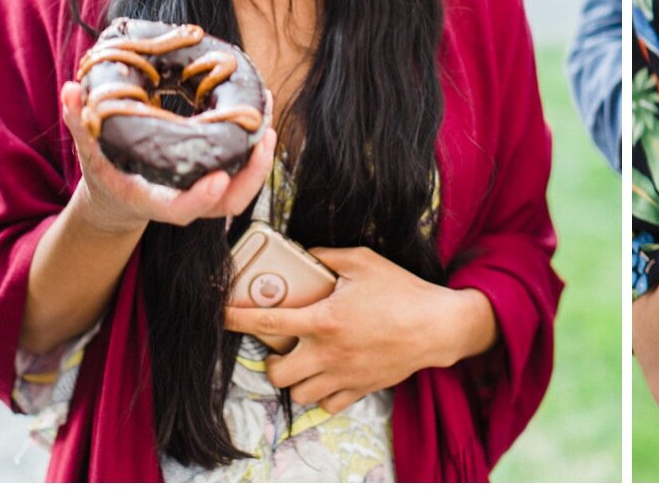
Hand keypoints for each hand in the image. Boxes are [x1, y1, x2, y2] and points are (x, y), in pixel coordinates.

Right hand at [61, 79, 276, 234]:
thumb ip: (79, 122)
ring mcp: (204, 194)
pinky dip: (256, 146)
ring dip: (261, 159)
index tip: (218, 180)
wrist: (121, 192)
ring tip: (267, 119)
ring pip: (242, 189)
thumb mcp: (89, 149)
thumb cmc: (106, 170)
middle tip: (263, 137)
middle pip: (227, 202)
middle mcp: (183, 201)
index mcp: (152, 198)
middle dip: (251, 175)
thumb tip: (70, 90)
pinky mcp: (217, 179)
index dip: (199, 198)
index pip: (180, 209)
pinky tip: (261, 112)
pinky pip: (243, 170)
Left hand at [224, 246, 496, 414]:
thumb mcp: (364, 262)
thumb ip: (329, 257)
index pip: (267, 322)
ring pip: (298, 393)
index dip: (236, 319)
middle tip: (281, 345)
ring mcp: (343, 375)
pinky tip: (328, 374)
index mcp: (324, 320)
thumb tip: (306, 254)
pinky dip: (321, 393)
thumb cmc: (403, 292)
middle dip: (272, 360)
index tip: (221, 315)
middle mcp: (328, 353)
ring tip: (304, 361)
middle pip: (277, 373)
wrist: (437, 326)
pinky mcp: (360, 388)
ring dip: (295, 379)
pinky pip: (326, 404)